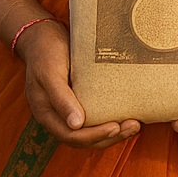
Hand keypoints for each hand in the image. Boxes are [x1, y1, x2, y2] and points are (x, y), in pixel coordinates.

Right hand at [19, 19, 140, 148]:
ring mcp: (68, 110)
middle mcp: (57, 116)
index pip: (71, 136)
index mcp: (47, 114)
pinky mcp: (79, 101)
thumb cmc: (45, 53)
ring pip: (90, 132)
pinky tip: (126, 115)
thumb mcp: (50, 74)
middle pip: (83, 139)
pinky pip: (94, 118)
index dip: (94, 136)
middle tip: (133, 126)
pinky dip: (109, 120)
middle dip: (109, 136)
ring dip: (113, 132)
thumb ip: (61, 99)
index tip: (115, 127)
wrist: (42, 37)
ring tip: (135, 124)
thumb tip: (76, 124)